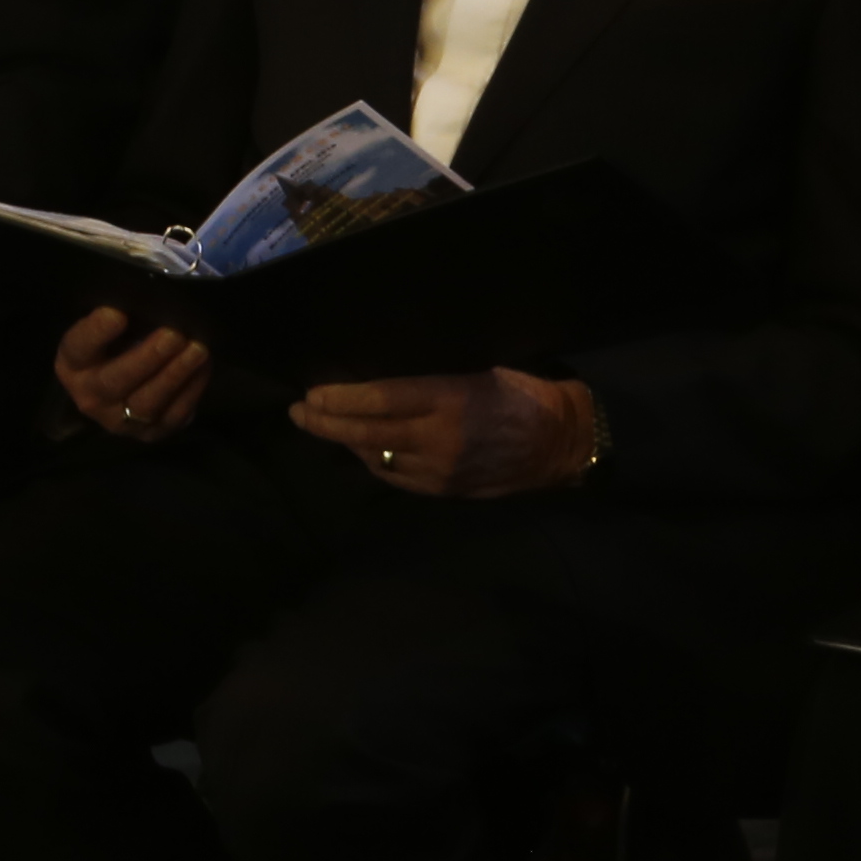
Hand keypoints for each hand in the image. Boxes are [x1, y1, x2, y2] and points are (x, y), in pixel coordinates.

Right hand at [56, 304, 214, 446]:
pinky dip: (191, 390)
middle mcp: (89, 397)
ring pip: (147, 403)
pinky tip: (203, 367)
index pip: (79, 347)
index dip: (97, 331)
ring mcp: (119, 421)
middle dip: (149, 356)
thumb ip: (118, 312)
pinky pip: (172, 416)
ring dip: (175, 375)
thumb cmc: (113, 344)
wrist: (114, 390)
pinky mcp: (148, 434)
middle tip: (176, 333)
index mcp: (72, 363)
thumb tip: (150, 290)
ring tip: (198, 349)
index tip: (117, 313)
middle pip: (116, 380)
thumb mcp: (105, 326)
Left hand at [288, 366, 600, 497]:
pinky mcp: (446, 490)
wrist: (562, 443)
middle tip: (298, 412)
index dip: (340, 399)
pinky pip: (397, 478)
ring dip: (347, 443)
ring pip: (378, 458)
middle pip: (368, 433)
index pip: (380, 398)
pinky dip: (374, 462)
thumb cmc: (522, 394)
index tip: (312, 393)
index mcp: (450, 397)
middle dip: (326, 423)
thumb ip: (431, 380)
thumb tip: (379, 379)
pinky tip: (361, 450)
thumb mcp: (479, 370)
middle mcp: (441, 436)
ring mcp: (442, 468)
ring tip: (322, 426)